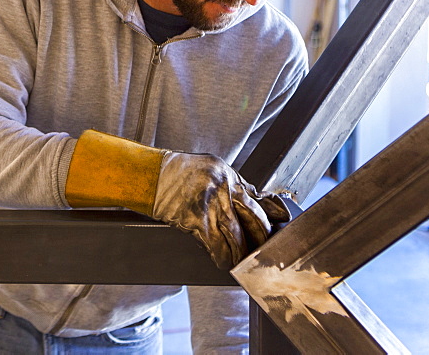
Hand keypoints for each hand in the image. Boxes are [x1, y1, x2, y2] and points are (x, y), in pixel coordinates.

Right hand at [151, 151, 290, 269]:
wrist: (150, 175)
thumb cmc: (176, 171)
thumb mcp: (210, 167)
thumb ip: (231, 183)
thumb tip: (252, 197)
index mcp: (228, 175)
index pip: (257, 198)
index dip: (272, 214)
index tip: (278, 223)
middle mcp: (222, 190)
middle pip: (254, 219)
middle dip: (262, 237)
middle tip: (264, 246)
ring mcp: (210, 207)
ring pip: (237, 236)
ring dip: (243, 252)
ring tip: (244, 258)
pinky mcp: (197, 222)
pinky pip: (217, 245)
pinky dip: (223, 256)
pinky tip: (224, 261)